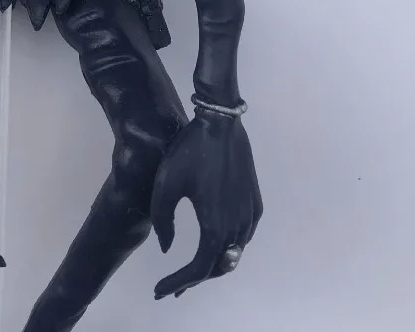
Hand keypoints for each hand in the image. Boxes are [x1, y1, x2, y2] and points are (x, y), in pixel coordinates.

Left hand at [150, 111, 261, 299]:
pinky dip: (228, 248)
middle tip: (173, 286)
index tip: (160, 290)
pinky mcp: (255, 203)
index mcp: (215, 226)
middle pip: (218, 267)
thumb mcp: (165, 185)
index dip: (178, 283)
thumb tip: (166, 249)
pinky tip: (214, 244)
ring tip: (191, 270)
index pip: (198, 269)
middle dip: (195, 279)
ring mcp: (250, 215)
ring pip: (234, 254)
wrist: (220, 124)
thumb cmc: (189, 152)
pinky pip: (243, 237)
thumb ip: (163, 221)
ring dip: (213, 264)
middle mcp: (238, 227)